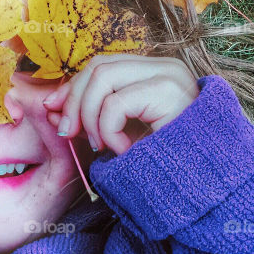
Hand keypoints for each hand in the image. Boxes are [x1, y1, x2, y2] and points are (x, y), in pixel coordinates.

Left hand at [42, 54, 199, 155]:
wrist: (204, 188)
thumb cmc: (165, 163)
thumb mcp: (121, 134)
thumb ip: (90, 117)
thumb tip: (48, 106)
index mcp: (156, 71)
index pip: (102, 65)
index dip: (72, 86)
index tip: (52, 109)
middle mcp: (166, 66)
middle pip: (98, 66)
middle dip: (73, 100)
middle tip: (68, 132)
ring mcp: (171, 76)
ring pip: (102, 78)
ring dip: (90, 117)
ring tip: (101, 146)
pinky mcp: (170, 93)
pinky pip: (115, 103)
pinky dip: (108, 130)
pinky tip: (123, 150)